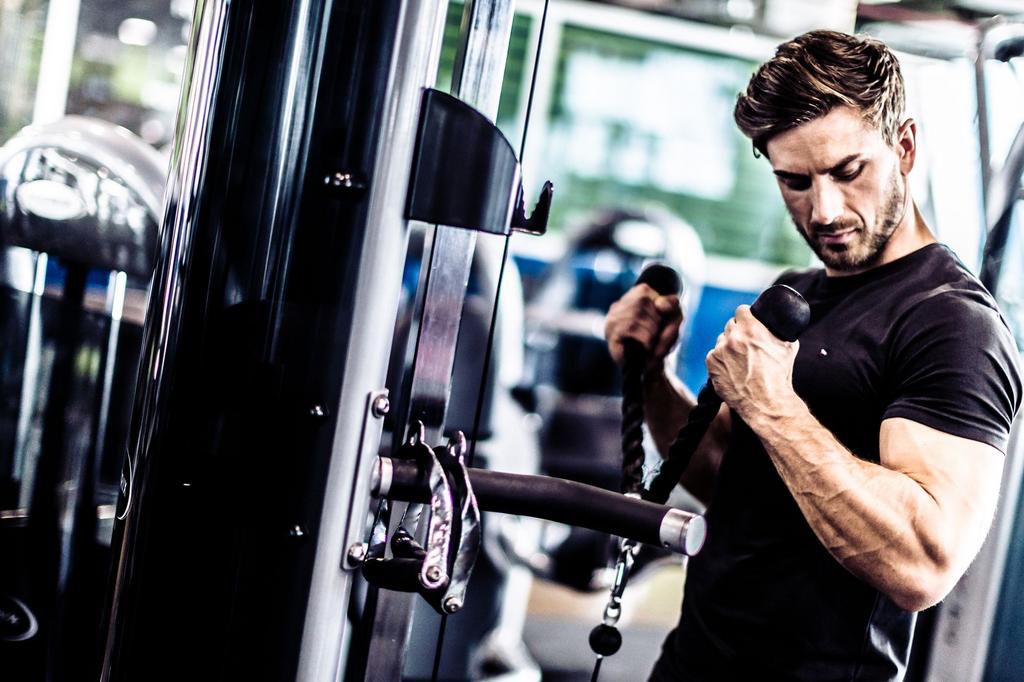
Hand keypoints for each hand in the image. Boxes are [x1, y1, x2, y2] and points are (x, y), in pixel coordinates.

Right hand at [604, 283, 682, 369]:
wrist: (653, 367)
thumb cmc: (662, 339)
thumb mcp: (675, 318)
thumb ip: (672, 305)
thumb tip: (661, 304)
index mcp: (631, 297)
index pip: (643, 291)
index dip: (658, 306)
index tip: (662, 320)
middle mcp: (617, 306)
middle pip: (640, 303)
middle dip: (656, 321)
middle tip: (657, 335)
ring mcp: (612, 321)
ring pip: (635, 316)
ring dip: (651, 332)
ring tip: (652, 343)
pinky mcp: (611, 336)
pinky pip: (630, 329)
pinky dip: (645, 339)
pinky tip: (646, 347)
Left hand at [705, 305, 799, 421]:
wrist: (767, 403)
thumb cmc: (780, 376)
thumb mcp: (788, 346)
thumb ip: (779, 330)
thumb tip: (779, 321)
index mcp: (752, 329)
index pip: (741, 310)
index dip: (746, 316)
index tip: (748, 321)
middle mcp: (733, 338)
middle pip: (730, 325)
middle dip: (738, 332)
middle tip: (746, 344)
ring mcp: (720, 351)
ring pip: (721, 340)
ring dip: (728, 346)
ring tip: (740, 360)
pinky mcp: (711, 364)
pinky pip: (713, 355)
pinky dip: (720, 359)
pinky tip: (731, 368)